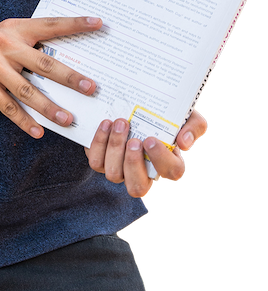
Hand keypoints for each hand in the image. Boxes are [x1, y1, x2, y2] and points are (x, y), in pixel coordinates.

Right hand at [0, 16, 101, 137]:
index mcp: (15, 28)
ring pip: (28, 91)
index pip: (49, 25)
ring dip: (50, 107)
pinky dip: (25, 121)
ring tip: (68, 119)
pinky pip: (9, 108)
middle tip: (91, 88)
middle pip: (43, 63)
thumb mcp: (6, 36)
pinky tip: (39, 131)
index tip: (97, 23)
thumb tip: (67, 54)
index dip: (74, 24)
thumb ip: (30, 41)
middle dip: (70, 77)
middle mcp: (4, 44)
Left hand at [85, 108, 208, 196]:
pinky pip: (96, 161)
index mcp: (168, 163)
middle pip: (137, 187)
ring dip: (114, 148)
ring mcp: (120, 169)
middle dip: (133, 163)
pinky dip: (99, 143)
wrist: (136, 102)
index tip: (151, 139)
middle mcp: (143, 172)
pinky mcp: (102, 159)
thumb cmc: (165, 113)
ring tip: (119, 123)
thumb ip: (194, 126)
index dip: (161, 159)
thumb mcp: (186, 115)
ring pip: (113, 174)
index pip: (172, 172)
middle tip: (133, 139)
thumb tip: (184, 143)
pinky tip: (106, 123)